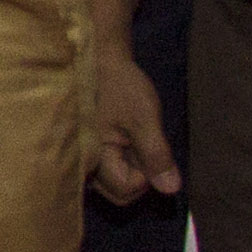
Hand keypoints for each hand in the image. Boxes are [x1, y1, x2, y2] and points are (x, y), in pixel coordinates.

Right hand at [87, 46, 180, 204]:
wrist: (96, 58)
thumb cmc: (118, 85)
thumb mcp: (144, 117)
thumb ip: (156, 155)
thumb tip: (170, 189)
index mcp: (93, 155)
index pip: (126, 188)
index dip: (146, 175)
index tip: (148, 147)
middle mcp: (81, 162)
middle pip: (117, 193)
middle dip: (137, 176)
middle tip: (141, 144)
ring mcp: (80, 156)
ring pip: (110, 184)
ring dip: (127, 169)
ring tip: (130, 140)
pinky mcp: (82, 148)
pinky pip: (103, 171)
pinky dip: (118, 162)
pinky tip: (121, 140)